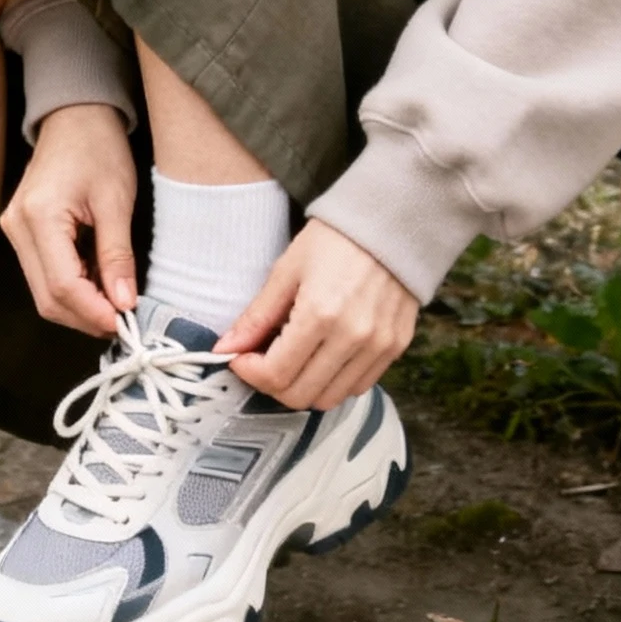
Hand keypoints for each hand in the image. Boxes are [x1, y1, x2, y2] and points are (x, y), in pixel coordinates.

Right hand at [0, 103, 137, 338]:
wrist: (76, 116)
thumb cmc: (98, 147)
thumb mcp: (117, 200)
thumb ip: (118, 255)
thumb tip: (125, 302)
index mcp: (39, 216)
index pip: (62, 285)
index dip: (94, 311)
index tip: (125, 321)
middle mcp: (18, 227)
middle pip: (48, 297)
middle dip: (87, 316)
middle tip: (125, 319)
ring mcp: (15, 230)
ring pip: (44, 291)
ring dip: (81, 305)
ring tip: (117, 300)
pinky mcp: (23, 232)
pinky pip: (45, 274)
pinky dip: (74, 287)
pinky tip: (100, 282)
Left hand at [217, 219, 418, 409]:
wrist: (390, 222)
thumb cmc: (333, 240)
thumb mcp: (287, 270)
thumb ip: (257, 316)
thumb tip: (224, 349)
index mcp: (320, 314)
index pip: (276, 374)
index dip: (250, 373)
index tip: (241, 358)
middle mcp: (353, 337)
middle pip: (300, 395)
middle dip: (271, 384)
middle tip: (262, 361)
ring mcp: (379, 346)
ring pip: (330, 398)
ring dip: (303, 387)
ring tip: (292, 360)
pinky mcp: (396, 348)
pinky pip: (358, 386)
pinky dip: (334, 382)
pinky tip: (323, 357)